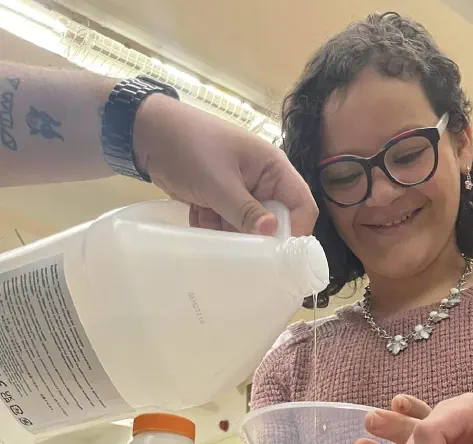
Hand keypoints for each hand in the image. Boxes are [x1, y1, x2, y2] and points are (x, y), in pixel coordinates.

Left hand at [133, 94, 317, 236]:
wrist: (146, 133)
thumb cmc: (189, 146)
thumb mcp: (218, 181)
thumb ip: (245, 211)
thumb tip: (272, 233)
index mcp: (273, 169)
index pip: (301, 206)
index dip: (297, 232)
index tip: (280, 256)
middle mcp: (263, 183)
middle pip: (275, 223)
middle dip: (256, 238)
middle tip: (241, 253)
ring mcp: (241, 193)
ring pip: (248, 229)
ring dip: (229, 234)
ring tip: (210, 227)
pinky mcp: (221, 202)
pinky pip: (227, 227)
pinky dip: (213, 229)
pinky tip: (198, 219)